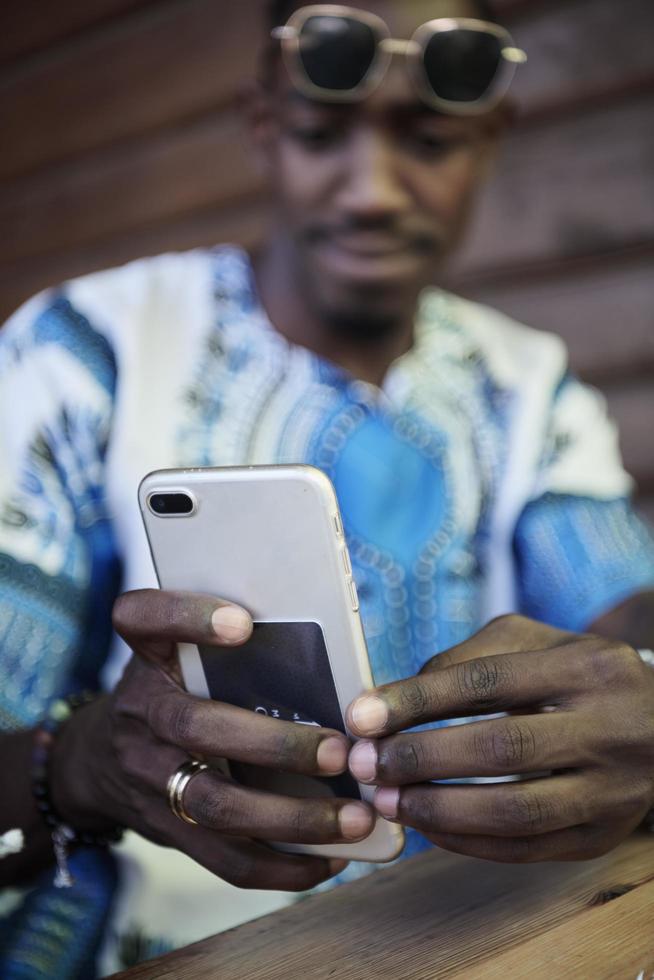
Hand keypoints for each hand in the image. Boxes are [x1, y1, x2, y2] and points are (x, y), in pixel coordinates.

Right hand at [50, 589, 373, 890]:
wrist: (98, 759)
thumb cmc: (173, 689)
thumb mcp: (180, 652)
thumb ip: (231, 647)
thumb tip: (332, 662)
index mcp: (147, 655)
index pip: (143, 618)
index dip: (188, 618)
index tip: (242, 622)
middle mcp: (140, 711)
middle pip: (195, 728)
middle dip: (274, 744)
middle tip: (340, 751)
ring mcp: (148, 776)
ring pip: (216, 805)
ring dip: (294, 817)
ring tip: (356, 818)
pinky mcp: (166, 829)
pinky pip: (224, 859)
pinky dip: (283, 866)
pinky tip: (332, 858)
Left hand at [347, 615, 653, 862]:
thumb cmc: (574, 674)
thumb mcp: (531, 643)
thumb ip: (467, 660)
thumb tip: (395, 700)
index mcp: (583, 668)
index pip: (487, 683)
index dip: (417, 701)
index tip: (361, 715)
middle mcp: (606, 728)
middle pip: (501, 749)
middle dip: (420, 759)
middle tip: (365, 764)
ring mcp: (610, 789)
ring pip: (515, 811)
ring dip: (438, 810)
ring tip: (387, 801)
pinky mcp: (602, 836)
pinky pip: (526, 850)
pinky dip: (467, 841)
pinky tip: (427, 826)